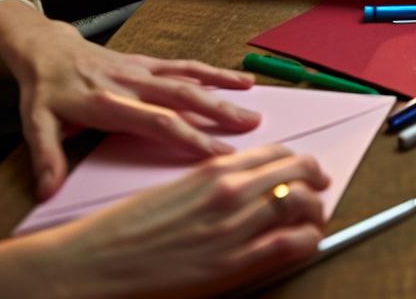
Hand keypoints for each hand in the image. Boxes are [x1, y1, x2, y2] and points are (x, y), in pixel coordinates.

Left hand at [0, 4, 260, 198]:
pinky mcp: (148, 62)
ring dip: (222, 89)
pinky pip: (185, 66)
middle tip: (250, 128)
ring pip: (189, 78)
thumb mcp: (35, 123)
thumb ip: (46, 156)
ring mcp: (142, 69)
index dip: (189, 137)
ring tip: (254, 102)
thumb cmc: (44, 90)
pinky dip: (213, 72)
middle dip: (218, 113)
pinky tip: (239, 79)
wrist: (46, 49)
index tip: (216, 155)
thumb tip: (48, 190)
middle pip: (181, 97)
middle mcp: (130, 83)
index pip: (156, 122)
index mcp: (107, 103)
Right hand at [36, 144, 328, 297]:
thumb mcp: (174, 190)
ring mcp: (234, 227)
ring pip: (303, 205)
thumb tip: (245, 185)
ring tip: (316, 218)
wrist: (94, 261)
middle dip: (317, 179)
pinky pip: (291, 243)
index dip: (298, 161)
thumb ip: (213, 184)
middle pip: (298, 172)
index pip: (276, 153)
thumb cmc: (127, 228)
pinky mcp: (232, 263)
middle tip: (321, 188)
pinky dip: (309, 240)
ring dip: (317, 210)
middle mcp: (230, 192)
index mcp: (212, 170)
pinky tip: (308, 242)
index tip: (304, 169)